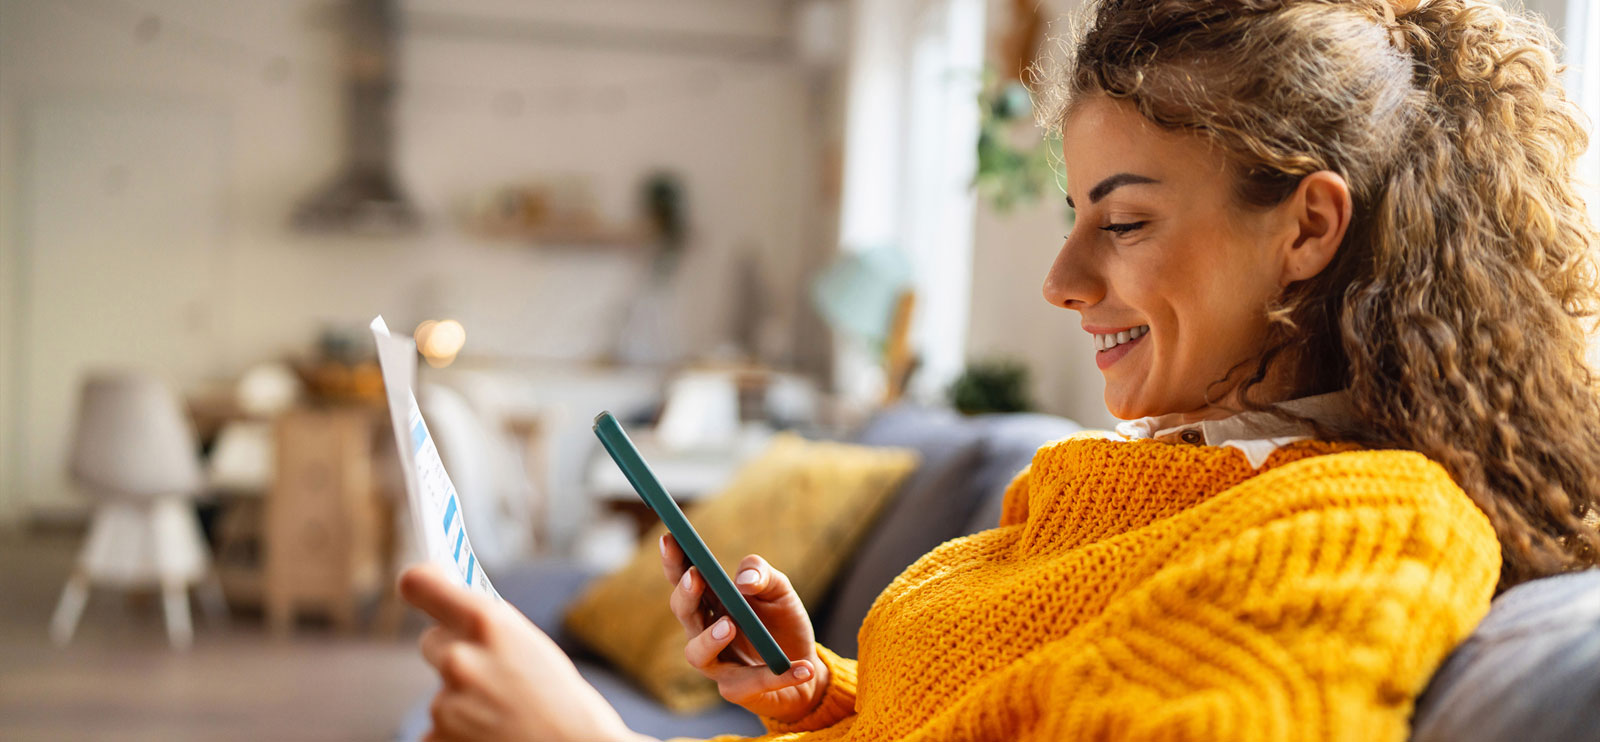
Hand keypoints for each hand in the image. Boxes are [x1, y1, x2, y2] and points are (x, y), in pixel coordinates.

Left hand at [400, 565, 653, 741]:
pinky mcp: (435, 739)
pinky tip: (491, 737)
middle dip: (454, 653)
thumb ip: (491, 628)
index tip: (422, 587)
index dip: (420, 584)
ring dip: (462, 701)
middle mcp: (459, 658)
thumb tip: (455, 613)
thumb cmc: (565, 705)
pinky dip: (458, 735)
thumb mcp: (532, 648)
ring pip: (440, 691)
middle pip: (432, 642)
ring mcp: (444, 704)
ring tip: (503, 716)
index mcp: (487, 623)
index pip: (420, 584)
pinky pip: (438, 728)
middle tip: (489, 674)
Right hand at [659, 534, 828, 722]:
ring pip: (697, 654)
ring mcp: (718, 663)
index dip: (674, 560)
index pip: (684, 578)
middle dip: (685, 595)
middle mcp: (705, 632)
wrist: (807, 670)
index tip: (670, 538)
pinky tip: (803, 667)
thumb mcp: (781, 591)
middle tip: (695, 577)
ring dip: (709, 638)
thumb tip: (744, 580)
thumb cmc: (784, 625)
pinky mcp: (737, 690)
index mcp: (712, 602)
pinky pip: (751, 683)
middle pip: (683, 613)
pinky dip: (778, 675)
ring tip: (729, 624)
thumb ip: (763, 575)